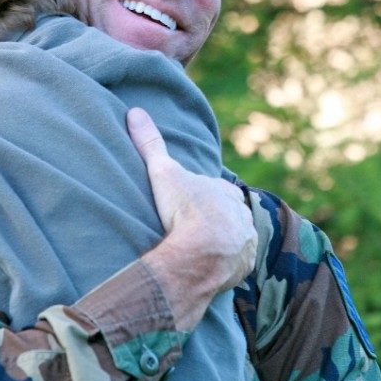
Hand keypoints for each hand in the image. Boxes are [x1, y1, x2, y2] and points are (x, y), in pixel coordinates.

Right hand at [127, 107, 257, 329]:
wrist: (201, 253)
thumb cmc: (185, 210)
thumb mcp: (163, 173)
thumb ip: (150, 143)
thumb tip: (135, 111)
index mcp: (227, 192)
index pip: (218, 190)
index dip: (205, 194)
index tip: (192, 200)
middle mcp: (242, 215)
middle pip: (229, 215)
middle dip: (217, 219)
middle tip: (195, 227)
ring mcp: (246, 242)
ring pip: (236, 239)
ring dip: (223, 243)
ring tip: (201, 251)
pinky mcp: (244, 266)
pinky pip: (236, 264)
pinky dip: (226, 265)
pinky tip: (210, 268)